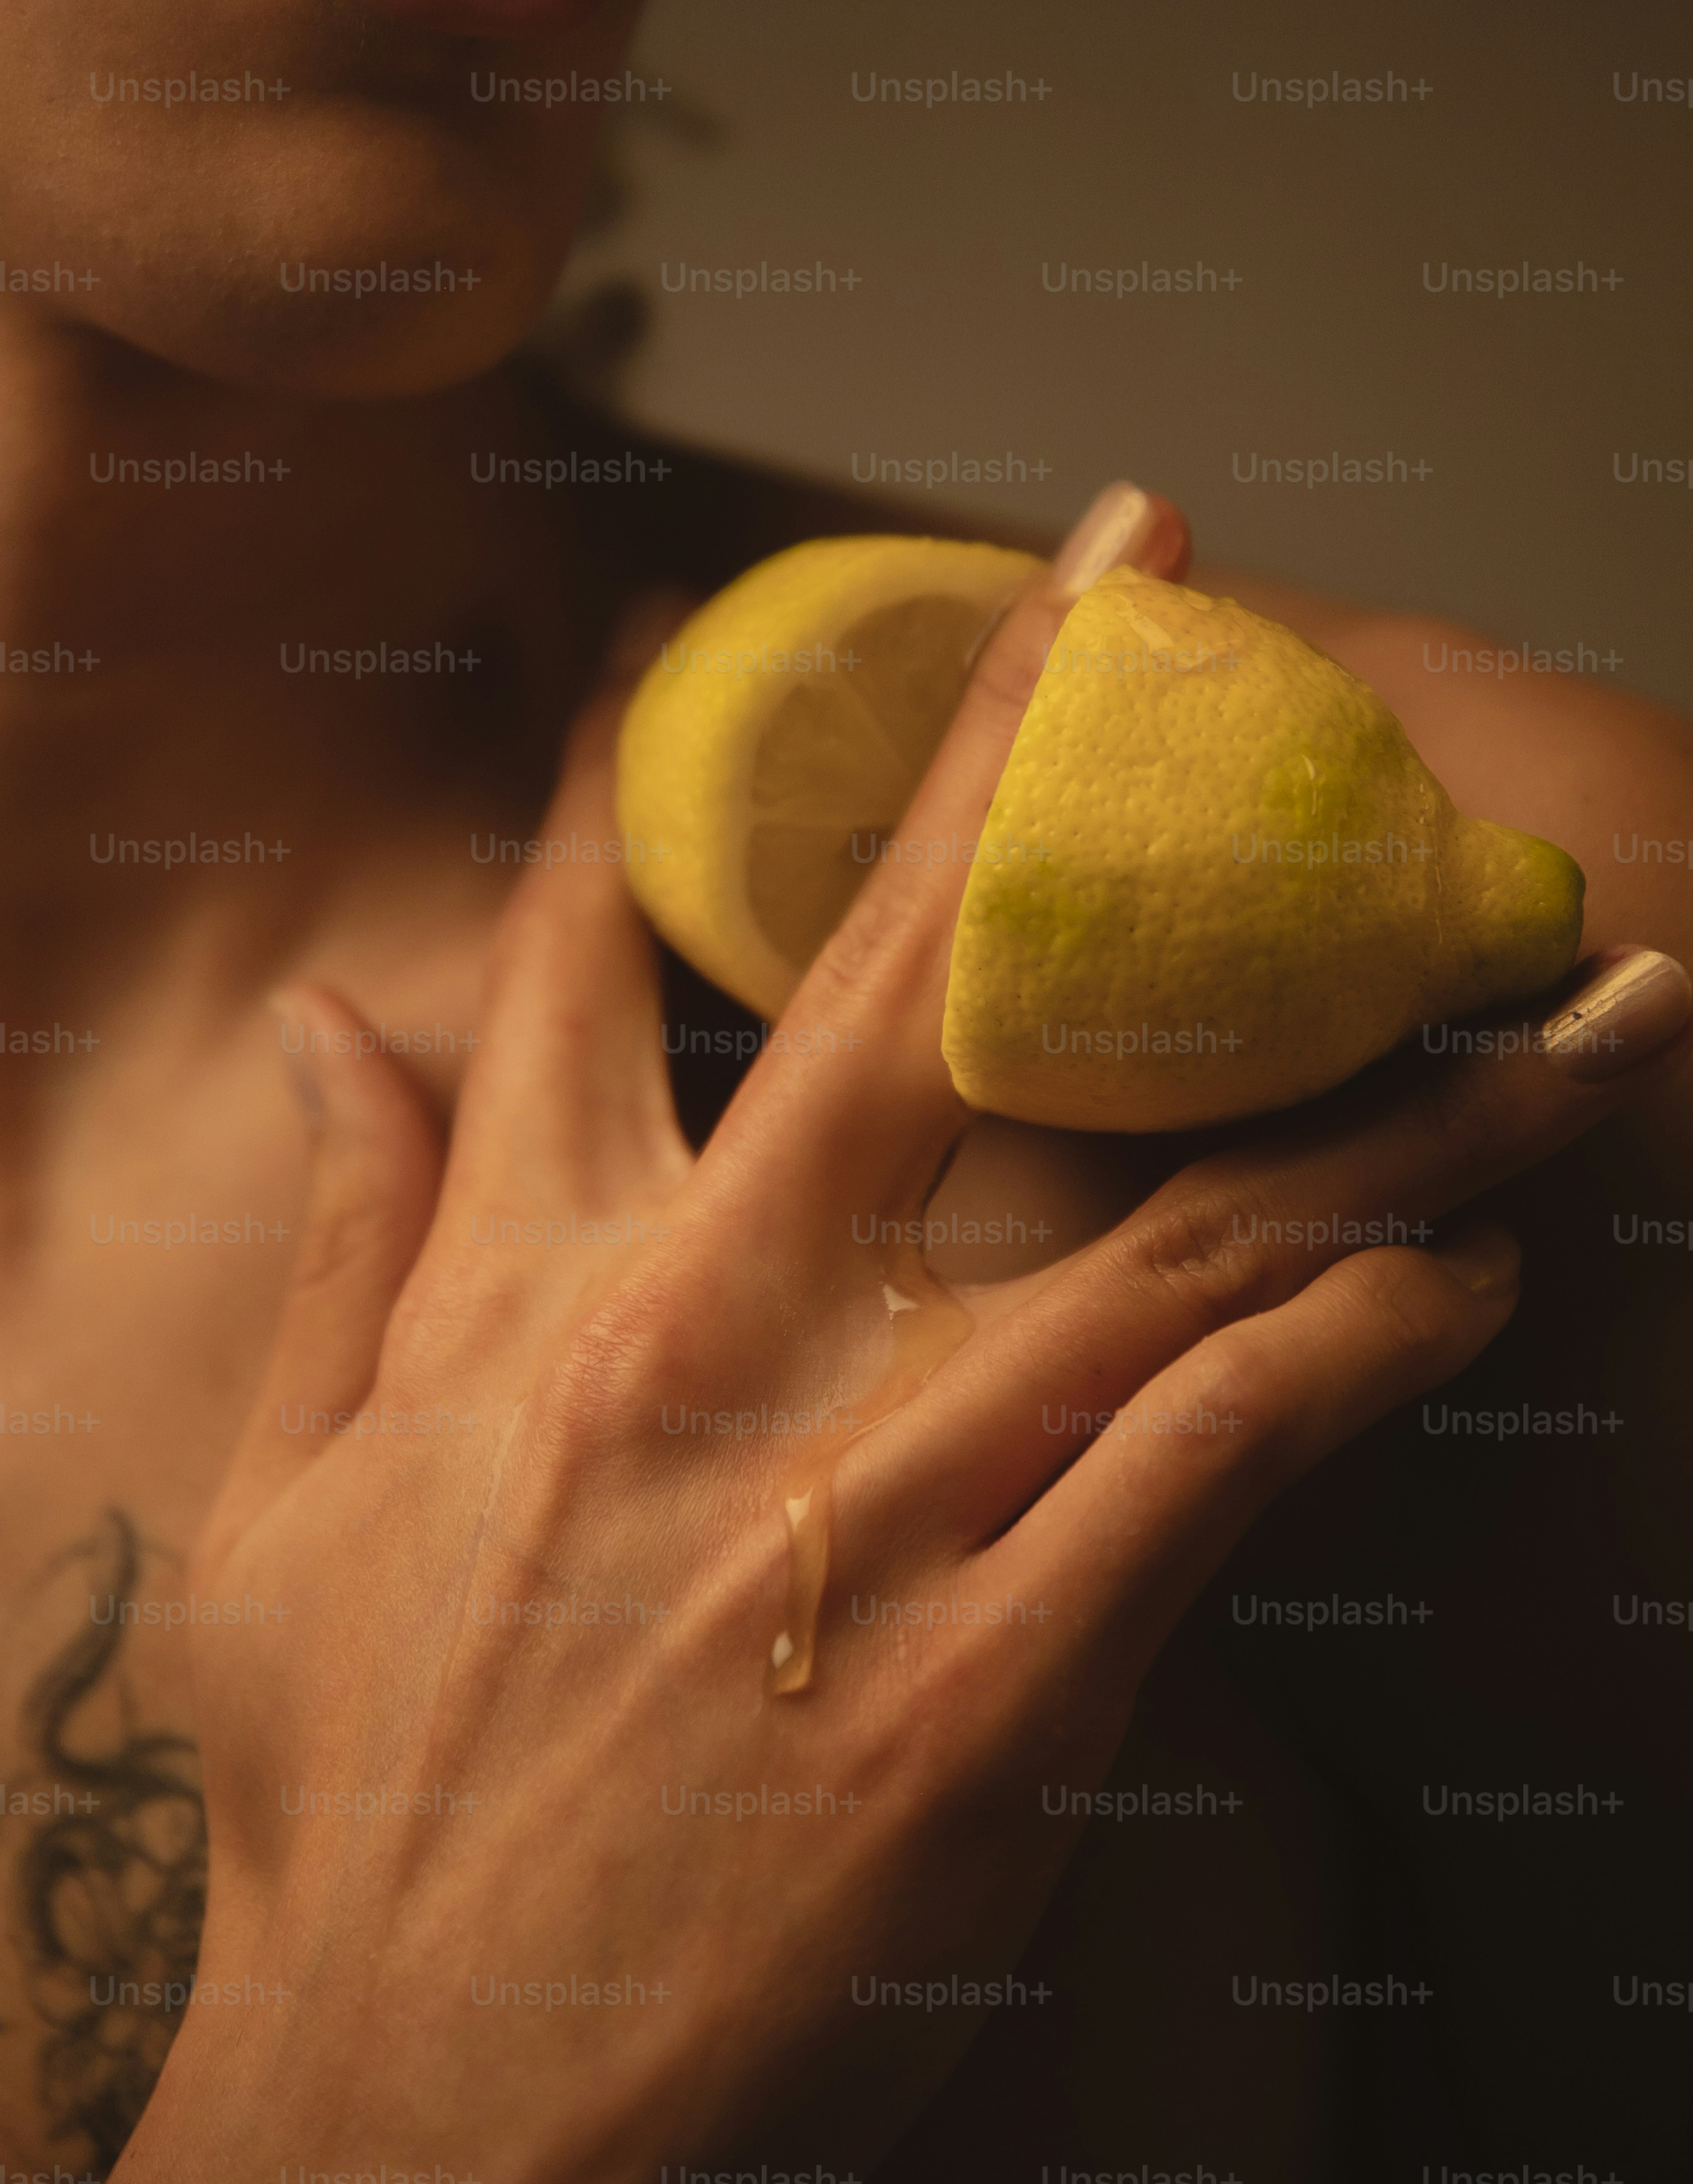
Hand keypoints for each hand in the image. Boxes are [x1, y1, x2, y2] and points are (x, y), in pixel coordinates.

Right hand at [115, 492, 1692, 2182]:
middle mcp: (722, 1356)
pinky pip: (1225, 1455)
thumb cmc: (349, 1793)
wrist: (406, 2114)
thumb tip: (328, 1025)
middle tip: (1191, 589)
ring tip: (1571, 997)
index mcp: (542, 1300)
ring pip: (1180, 1225)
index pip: (607, 949)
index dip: (674, 751)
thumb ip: (338, 1238)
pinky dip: (1359, 1341)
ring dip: (1393, 1098)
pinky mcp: (994, 1698)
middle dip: (1051, 762)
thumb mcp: (282, 1502)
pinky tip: (1471, 1265)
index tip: (724, 626)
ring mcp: (873, 1520)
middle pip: (926, 997)